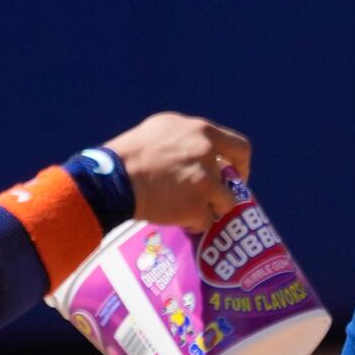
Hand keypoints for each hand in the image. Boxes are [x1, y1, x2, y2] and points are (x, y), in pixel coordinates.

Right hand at [105, 114, 250, 231]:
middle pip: (233, 179)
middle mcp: (207, 154)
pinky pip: (205, 222)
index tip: (233, 175)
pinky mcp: (196, 205)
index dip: (241, 165)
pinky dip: (194, 224)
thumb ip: (186, 137)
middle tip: (219, 200)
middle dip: (230, 191)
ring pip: (224, 203)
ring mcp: (205, 181)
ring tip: (190, 212)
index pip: (238, 146)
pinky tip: (179, 221)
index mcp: (201, 131)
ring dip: (210, 210)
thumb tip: (199, 148)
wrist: (114, 179)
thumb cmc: (129, 154)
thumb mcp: (160, 129)